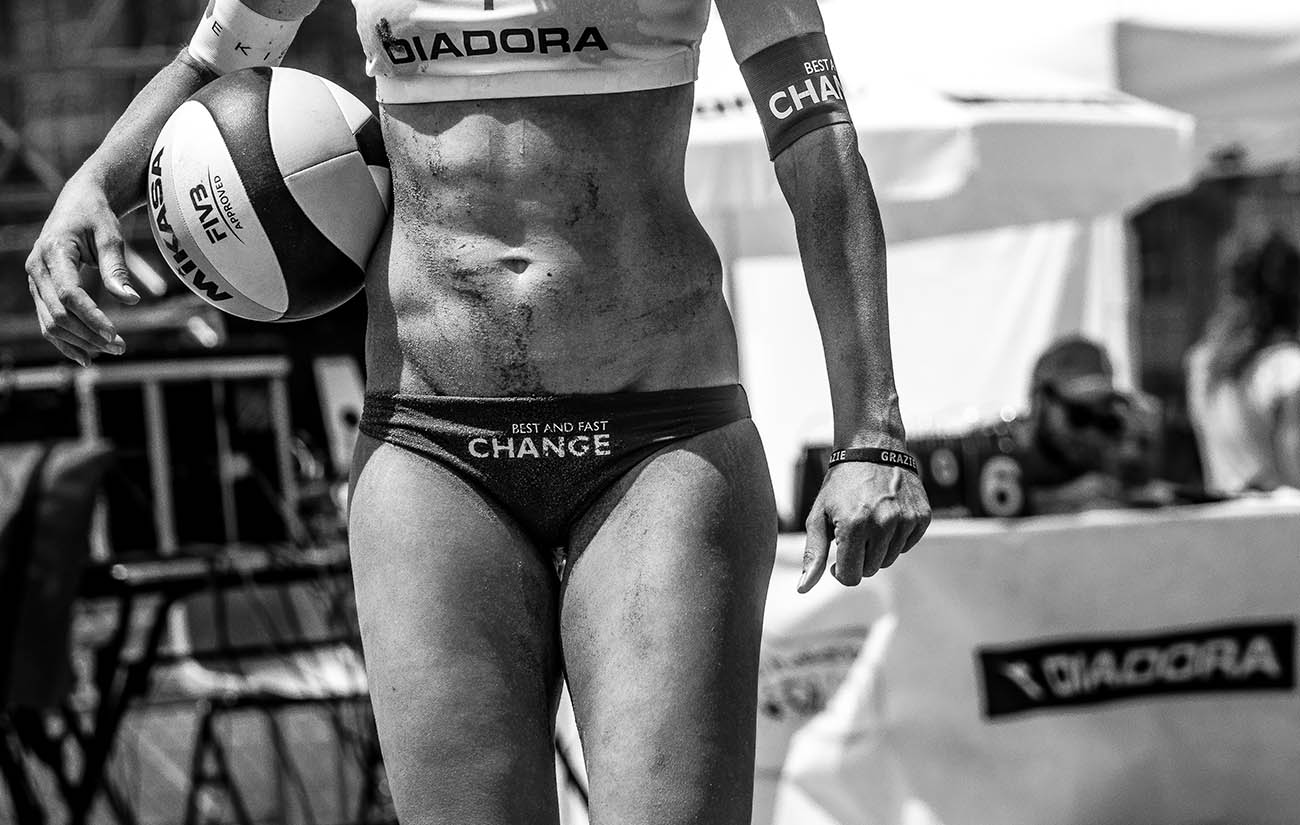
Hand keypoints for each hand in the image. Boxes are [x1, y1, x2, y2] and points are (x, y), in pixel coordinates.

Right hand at [26, 178, 139, 365]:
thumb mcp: (111, 237)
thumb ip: (117, 269)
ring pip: (50, 322)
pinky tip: (86, 357)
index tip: (115, 334)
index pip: (69, 294)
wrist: (77, 203)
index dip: (91, 317)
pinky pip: (47, 321)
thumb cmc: (97, 217)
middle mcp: (38, 268)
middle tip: (121, 348)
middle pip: (58, 313)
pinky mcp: (40, 290)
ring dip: (79, 341)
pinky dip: (65, 341)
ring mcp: (36, 281)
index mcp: (54, 251)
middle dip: (89, 334)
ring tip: (110, 352)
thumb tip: (131, 301)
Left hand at [799, 458, 931, 591]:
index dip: (840, 572)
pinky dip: (896, 538)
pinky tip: (886, 516)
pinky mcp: (922, 516)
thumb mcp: (820, 516)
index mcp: (854, 525)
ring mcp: (906, 520)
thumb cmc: (841, 485)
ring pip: (889, 559)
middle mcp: (884, 524)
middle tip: (852, 533)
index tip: (837, 559)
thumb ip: (814, 554)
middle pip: (870, 570)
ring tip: (869, 521)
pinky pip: (907, 545)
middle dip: (858, 558)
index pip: (851, 577)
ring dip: (877, 549)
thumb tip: (804, 589)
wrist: (873, 450)